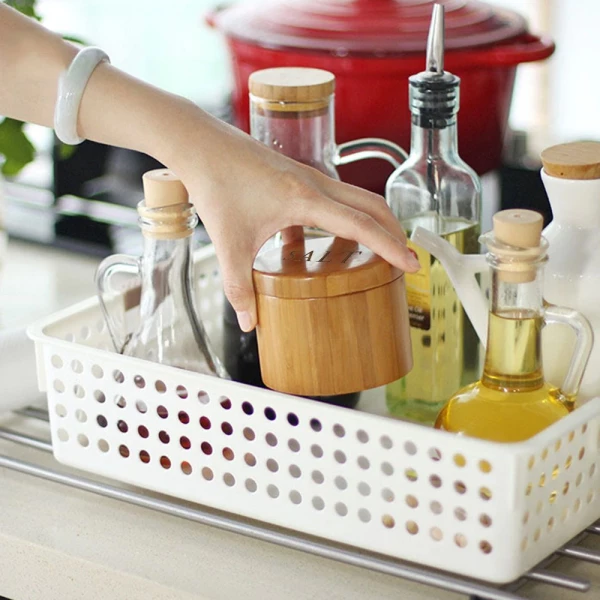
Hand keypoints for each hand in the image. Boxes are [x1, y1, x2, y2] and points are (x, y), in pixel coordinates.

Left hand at [168, 104, 419, 332]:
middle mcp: (316, 184)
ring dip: (374, 222)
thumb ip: (239, 287)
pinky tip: (325, 241)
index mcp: (306, 199)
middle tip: (405, 259)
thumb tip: (249, 323)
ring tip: (377, 251)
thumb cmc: (216, 186)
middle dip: (394, 232)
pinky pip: (334, 198)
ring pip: (357, 198)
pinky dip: (344, 218)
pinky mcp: (298, 176)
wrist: (202, 146)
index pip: (361, 225)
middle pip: (372, 206)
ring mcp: (309, 177)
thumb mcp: (229, 244)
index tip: (413, 264)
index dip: (391, 247)